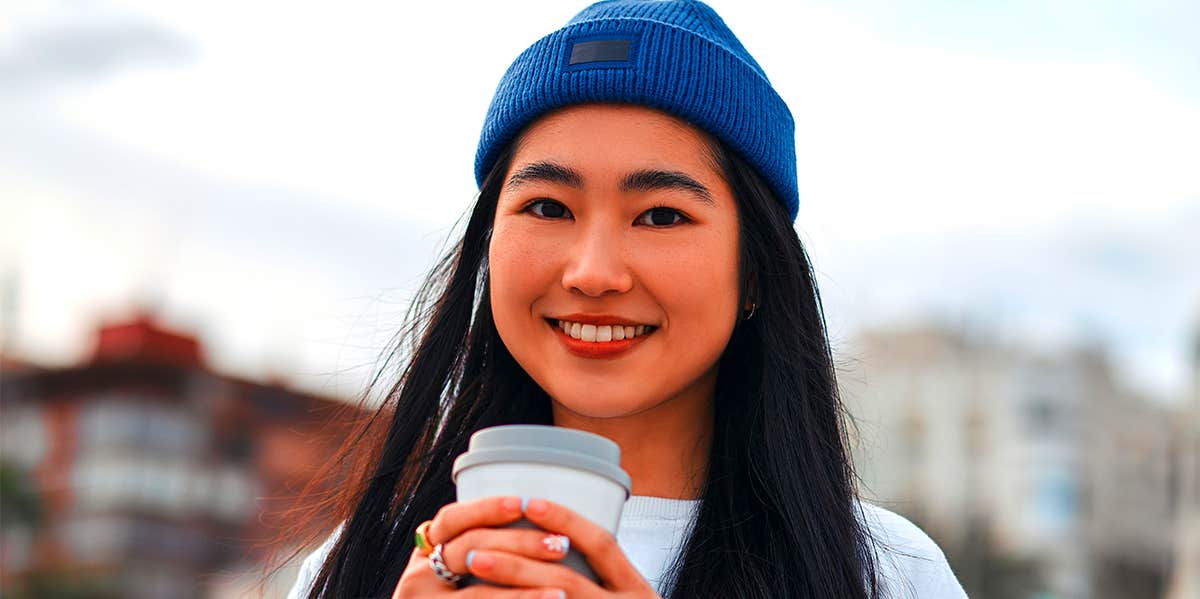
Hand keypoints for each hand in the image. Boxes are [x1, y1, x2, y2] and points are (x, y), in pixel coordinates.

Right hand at [391, 496, 575, 597]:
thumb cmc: (459, 597)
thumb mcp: (456, 571)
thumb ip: (482, 548)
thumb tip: (534, 516)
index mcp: (425, 552)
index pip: (452, 519)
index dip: (486, 508)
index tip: (522, 503)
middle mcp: (418, 576)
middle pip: (470, 547)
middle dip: (519, 543)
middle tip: (560, 544)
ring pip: (478, 593)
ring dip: (524, 590)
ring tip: (561, 591)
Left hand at [462, 498, 661, 598]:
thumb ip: (599, 580)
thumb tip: (548, 541)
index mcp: (637, 592)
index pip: (602, 545)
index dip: (565, 520)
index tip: (528, 502)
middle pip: (566, 581)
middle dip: (517, 562)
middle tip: (475, 552)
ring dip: (510, 588)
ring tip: (474, 573)